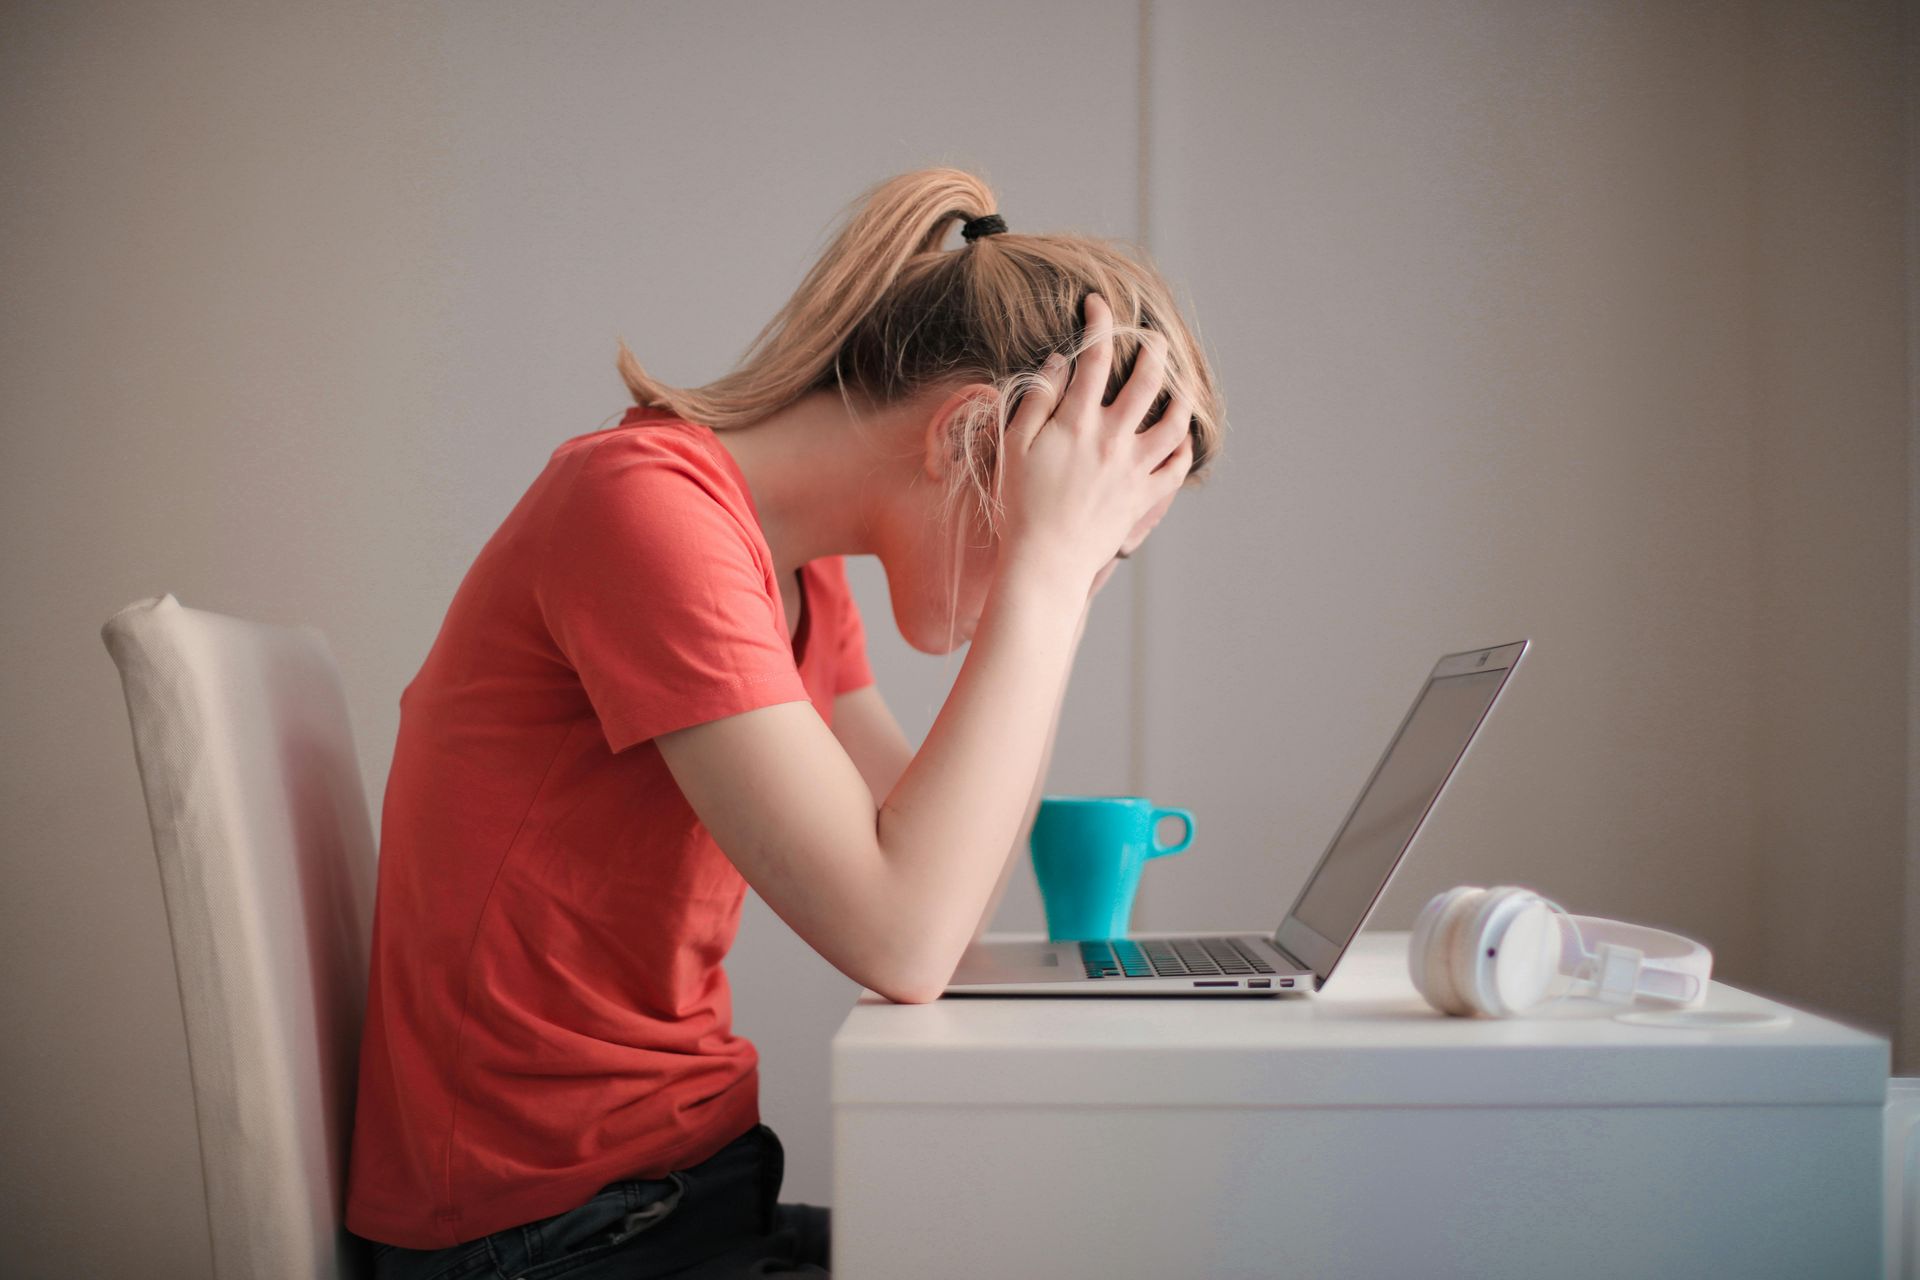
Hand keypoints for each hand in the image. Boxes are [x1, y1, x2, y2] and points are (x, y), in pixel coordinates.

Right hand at [996, 293, 1194, 593]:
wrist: (1045, 561)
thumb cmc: (1020, 505)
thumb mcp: (1014, 446)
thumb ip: (1038, 400)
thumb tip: (1061, 363)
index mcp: (1078, 422)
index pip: (1095, 356)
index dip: (1100, 322)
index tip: (1098, 303)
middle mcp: (1113, 439)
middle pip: (1148, 380)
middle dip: (1154, 348)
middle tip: (1152, 336)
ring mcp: (1134, 468)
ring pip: (1175, 421)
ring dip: (1180, 395)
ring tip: (1178, 382)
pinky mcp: (1144, 497)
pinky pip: (1177, 467)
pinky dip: (1184, 446)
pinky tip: (1180, 435)